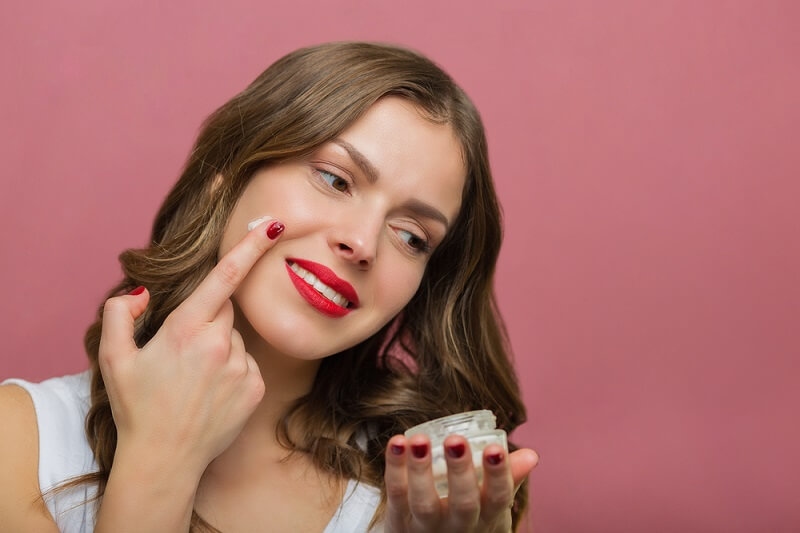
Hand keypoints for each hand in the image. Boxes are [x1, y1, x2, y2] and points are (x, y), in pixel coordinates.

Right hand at [98, 217, 283, 474]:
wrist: (164, 460)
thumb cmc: (137, 407)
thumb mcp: (114, 358)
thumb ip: (120, 313)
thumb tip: (143, 293)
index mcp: (186, 329)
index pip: (225, 277)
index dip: (251, 247)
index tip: (273, 225)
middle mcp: (220, 344)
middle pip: (225, 310)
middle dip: (208, 320)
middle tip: (183, 351)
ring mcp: (241, 368)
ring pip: (236, 339)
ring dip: (220, 348)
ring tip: (195, 380)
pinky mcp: (256, 388)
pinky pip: (247, 364)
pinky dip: (233, 371)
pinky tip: (211, 393)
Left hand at [384, 433, 537, 531]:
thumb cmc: (468, 521)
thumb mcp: (491, 507)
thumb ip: (508, 477)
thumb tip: (531, 455)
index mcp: (486, 518)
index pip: (498, 498)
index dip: (498, 475)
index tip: (496, 448)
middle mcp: (458, 526)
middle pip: (463, 504)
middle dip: (460, 472)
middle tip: (455, 440)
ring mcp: (426, 527)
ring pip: (424, 502)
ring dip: (420, 470)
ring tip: (418, 440)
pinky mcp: (398, 522)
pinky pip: (395, 494)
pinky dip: (394, 468)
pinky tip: (397, 442)